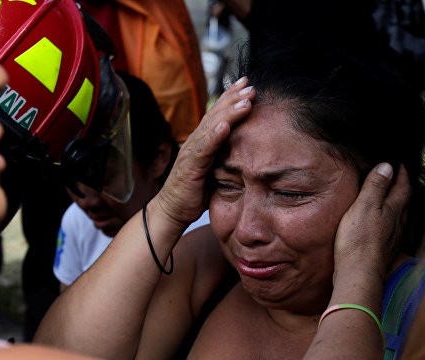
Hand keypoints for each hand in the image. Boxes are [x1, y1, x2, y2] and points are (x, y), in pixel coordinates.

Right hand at [153, 77, 254, 228]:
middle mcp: (196, 141)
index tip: (247, 83)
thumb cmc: (196, 191)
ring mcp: (191, 152)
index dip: (231, 96)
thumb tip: (250, 148)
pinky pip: (203, 149)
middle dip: (233, 98)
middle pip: (215, 113)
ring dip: (229, 112)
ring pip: (211, 127)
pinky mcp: (190, 167)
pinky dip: (214, 136)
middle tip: (250, 85)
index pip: (218, 113)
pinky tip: (226, 126)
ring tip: (245, 101)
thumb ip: (227, 155)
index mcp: (203, 140)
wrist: (173, 210)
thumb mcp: (216, 168)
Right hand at [333, 163, 410, 283]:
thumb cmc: (359, 240)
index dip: (402, 174)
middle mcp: (398, 223)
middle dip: (401, 188)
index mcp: (394, 209)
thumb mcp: (364, 205)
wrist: (359, 274)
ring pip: (399, 217)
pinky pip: (391, 230)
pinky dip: (389, 221)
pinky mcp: (384, 251)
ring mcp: (393, 239)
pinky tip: (381, 225)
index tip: (399, 165)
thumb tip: (388, 166)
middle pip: (404, 202)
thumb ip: (376, 185)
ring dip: (396, 206)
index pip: (403, 187)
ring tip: (389, 199)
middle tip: (396, 179)